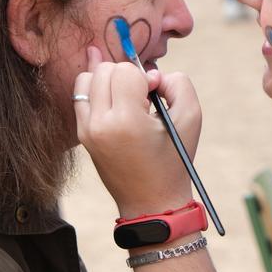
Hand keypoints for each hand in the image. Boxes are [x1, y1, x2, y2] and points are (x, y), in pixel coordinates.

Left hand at [74, 47, 202, 215]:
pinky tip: (114, 100)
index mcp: (126, 121)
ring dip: (108, 80)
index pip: (124, 71)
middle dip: (126, 76)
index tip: (155, 96)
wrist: (151, 201)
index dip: (145, 76)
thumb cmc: (174, 159)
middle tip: (142, 98)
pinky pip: (81, 95)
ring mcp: (86, 130)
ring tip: (126, 98)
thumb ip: (177, 82)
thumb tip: (149, 73)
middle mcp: (100, 124)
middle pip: (104, 70)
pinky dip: (97, 91)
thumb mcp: (190, 117)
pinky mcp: (82, 135)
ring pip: (87, 78)